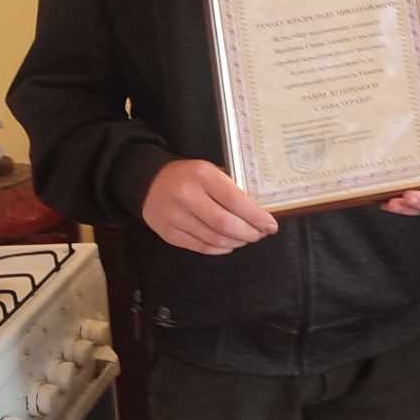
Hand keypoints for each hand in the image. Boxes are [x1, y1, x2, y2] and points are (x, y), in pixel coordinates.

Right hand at [142, 159, 278, 253]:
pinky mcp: (168, 234)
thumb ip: (231, 188)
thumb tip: (259, 211)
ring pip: (214, 239)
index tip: (271, 225)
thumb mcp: (210, 170)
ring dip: (237, 242)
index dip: (256, 217)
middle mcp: (186, 196)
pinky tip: (230, 244)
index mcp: (202, 175)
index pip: (235, 201)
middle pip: (225, 224)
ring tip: (247, 238)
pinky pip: (201, 247)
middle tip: (261, 234)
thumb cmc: (188, 175)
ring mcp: (175, 217)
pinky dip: (220, 248)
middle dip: (249, 233)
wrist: (149, 181)